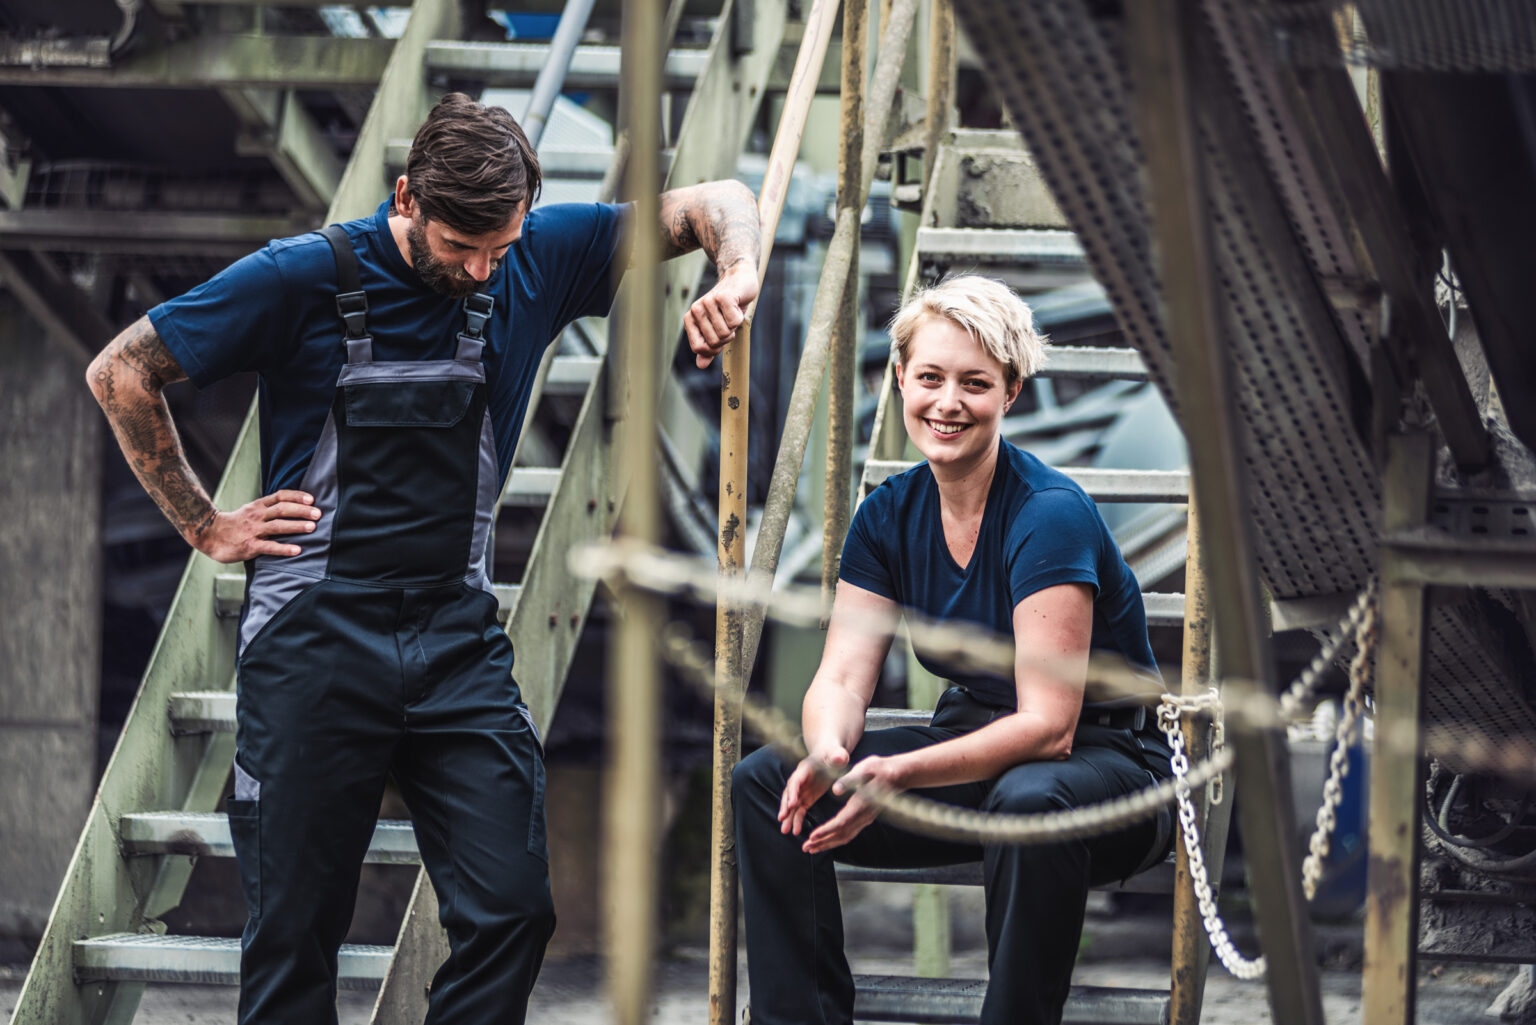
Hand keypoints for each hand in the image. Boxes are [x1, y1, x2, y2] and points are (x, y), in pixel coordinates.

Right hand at [192, 490, 320, 562]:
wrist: (208, 534)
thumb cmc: (234, 524)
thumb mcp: (250, 511)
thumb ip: (267, 509)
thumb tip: (292, 508)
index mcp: (258, 506)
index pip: (280, 496)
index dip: (296, 496)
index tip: (312, 499)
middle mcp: (257, 516)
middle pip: (282, 509)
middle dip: (302, 510)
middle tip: (318, 513)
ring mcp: (253, 531)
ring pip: (278, 526)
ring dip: (296, 526)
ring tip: (312, 527)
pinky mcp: (250, 546)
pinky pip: (269, 547)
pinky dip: (284, 548)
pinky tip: (297, 550)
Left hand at [685, 262, 758, 368]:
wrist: (739, 280)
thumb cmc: (728, 307)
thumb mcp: (717, 329)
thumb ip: (709, 347)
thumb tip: (700, 365)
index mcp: (690, 319)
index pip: (699, 348)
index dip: (713, 348)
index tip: (719, 336)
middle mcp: (696, 310)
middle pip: (714, 342)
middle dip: (727, 336)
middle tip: (728, 321)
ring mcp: (708, 302)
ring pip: (725, 332)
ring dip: (734, 326)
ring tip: (732, 312)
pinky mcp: (722, 297)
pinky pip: (734, 321)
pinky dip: (740, 317)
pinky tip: (737, 306)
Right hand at [778, 745, 847, 838]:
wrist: (832, 757)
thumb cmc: (835, 755)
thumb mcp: (838, 755)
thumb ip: (838, 756)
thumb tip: (839, 758)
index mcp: (805, 768)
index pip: (796, 781)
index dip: (793, 792)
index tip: (792, 804)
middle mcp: (800, 780)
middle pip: (789, 794)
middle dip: (785, 806)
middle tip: (782, 819)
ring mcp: (802, 790)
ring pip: (792, 804)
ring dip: (788, 817)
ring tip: (785, 831)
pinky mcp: (806, 797)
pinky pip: (799, 809)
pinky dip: (796, 819)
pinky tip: (795, 831)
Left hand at [801, 754, 902, 854]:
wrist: (898, 775)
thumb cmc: (880, 769)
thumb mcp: (864, 769)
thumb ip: (849, 780)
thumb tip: (835, 789)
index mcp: (860, 805)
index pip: (841, 823)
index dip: (826, 831)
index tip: (812, 836)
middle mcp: (864, 816)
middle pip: (841, 834)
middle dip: (823, 842)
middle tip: (806, 847)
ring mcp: (866, 819)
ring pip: (845, 836)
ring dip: (828, 843)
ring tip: (813, 848)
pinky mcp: (865, 818)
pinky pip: (850, 833)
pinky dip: (836, 839)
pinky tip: (828, 840)